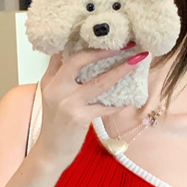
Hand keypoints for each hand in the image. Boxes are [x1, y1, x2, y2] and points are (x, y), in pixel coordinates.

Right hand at [35, 46, 147, 170]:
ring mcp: (68, 103)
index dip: (82, 41)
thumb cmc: (55, 124)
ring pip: (99, 82)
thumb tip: (67, 51)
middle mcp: (56, 89)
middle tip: (123, 43)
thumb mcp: (50, 96)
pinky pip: (105, 107)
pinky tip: (129, 100)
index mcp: (50, 81)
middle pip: (80, 60)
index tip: (102, 33)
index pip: (63, 53)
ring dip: (121, 70)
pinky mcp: (79, 118)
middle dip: (103, 50)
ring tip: (136, 61)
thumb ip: (57, 74)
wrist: (50, 152)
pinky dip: (118, 104)